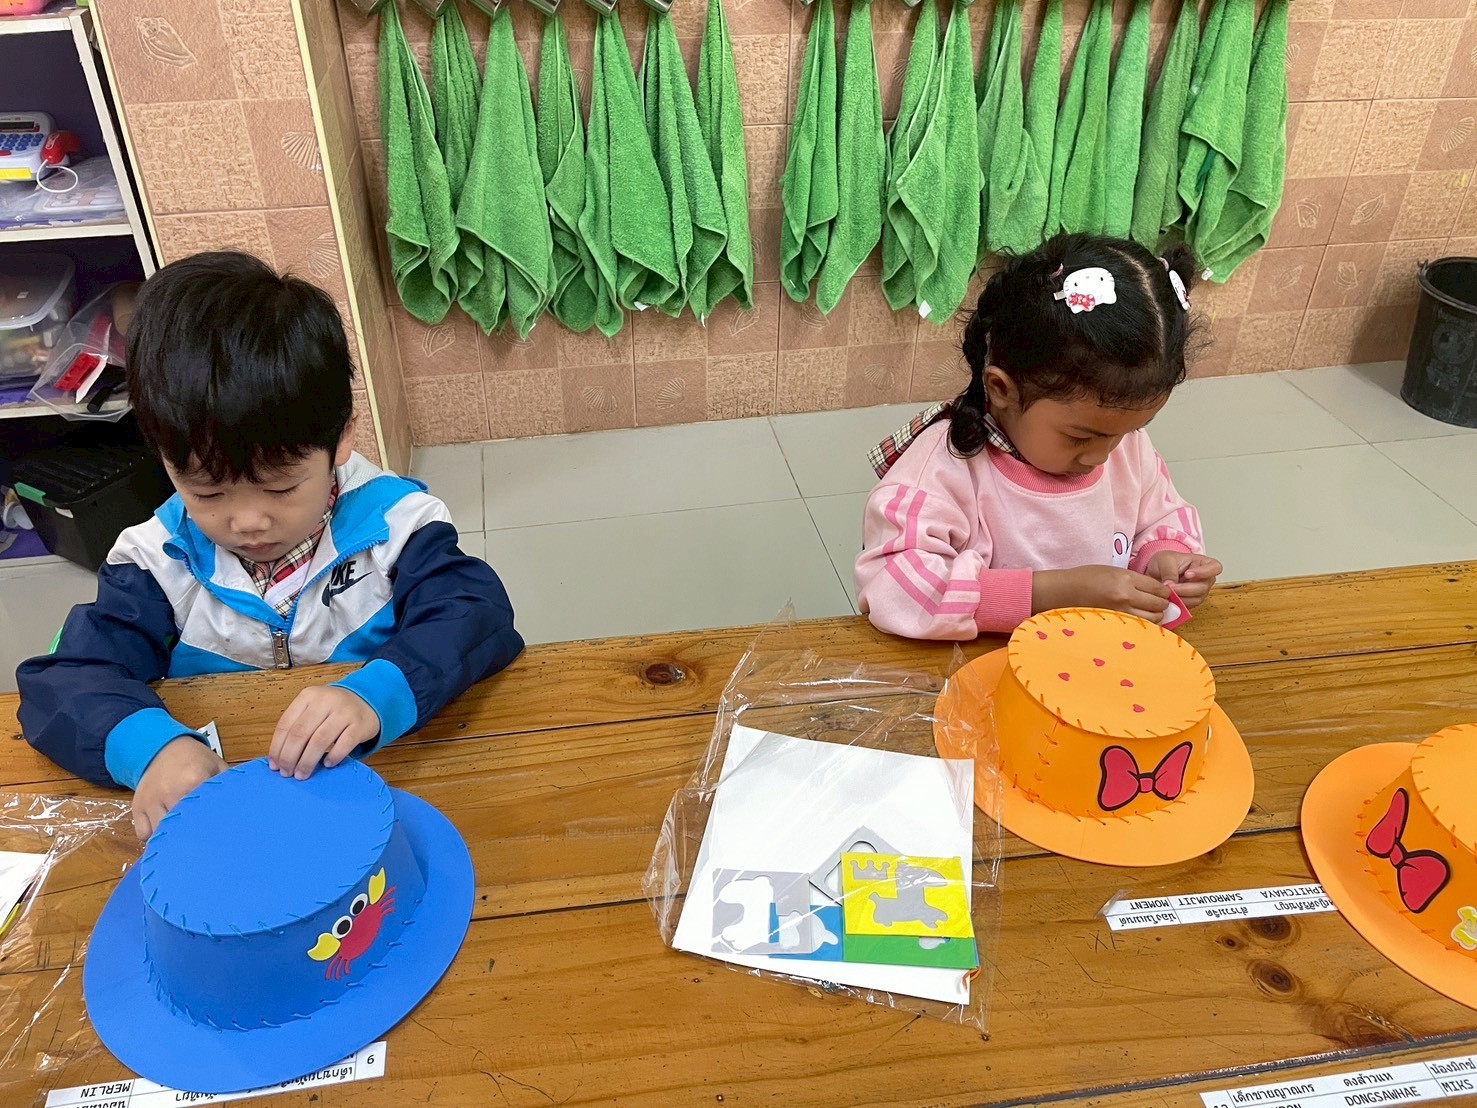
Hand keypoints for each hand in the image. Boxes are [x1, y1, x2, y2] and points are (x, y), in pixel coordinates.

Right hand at [132, 736, 226, 839]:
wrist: (163, 748)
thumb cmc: (196, 759)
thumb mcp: (217, 766)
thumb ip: (228, 786)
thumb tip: (245, 807)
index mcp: (193, 780)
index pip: (203, 813)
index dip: (212, 826)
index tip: (218, 834)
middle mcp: (169, 792)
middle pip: (181, 826)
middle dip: (192, 836)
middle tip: (203, 841)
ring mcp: (151, 801)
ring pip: (160, 834)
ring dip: (172, 837)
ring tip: (185, 837)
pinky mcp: (137, 807)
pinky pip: (144, 834)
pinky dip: (154, 836)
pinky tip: (166, 831)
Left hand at [268, 685, 379, 780]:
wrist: (367, 701)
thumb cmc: (332, 711)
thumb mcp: (312, 710)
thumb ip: (296, 727)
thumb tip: (277, 760)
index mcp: (308, 696)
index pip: (286, 724)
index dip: (277, 747)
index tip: (274, 765)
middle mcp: (326, 700)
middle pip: (301, 733)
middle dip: (290, 757)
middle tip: (287, 773)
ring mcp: (345, 711)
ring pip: (320, 740)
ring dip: (307, 761)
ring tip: (302, 774)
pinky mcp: (360, 724)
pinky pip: (344, 744)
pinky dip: (333, 756)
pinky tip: (327, 765)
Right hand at [1033, 565, 1170, 622]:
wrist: (1066, 591)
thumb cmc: (1088, 577)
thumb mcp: (1114, 571)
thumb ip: (1135, 580)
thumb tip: (1157, 590)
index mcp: (1126, 579)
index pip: (1158, 588)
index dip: (1165, 592)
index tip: (1164, 593)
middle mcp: (1126, 596)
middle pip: (1159, 604)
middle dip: (1163, 604)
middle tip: (1159, 603)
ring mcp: (1121, 612)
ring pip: (1153, 618)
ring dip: (1156, 615)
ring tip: (1151, 612)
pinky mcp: (1116, 623)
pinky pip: (1139, 625)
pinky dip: (1145, 623)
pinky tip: (1141, 619)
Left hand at [1145, 551, 1223, 608]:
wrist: (1156, 573)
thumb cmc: (1165, 562)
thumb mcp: (1165, 560)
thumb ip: (1170, 571)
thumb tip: (1171, 585)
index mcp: (1204, 563)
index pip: (1215, 568)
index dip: (1204, 572)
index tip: (1188, 574)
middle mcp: (1205, 579)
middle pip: (1203, 587)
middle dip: (1185, 589)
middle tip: (1170, 587)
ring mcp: (1200, 592)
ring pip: (1196, 599)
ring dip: (1181, 597)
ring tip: (1167, 592)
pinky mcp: (1192, 602)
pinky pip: (1189, 606)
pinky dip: (1178, 604)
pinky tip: (1169, 598)